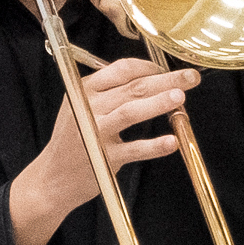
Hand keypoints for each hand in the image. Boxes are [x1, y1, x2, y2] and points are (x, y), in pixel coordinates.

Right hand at [7, 55, 198, 244]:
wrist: (53, 177)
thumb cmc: (74, 139)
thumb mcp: (82, 106)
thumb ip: (110, 91)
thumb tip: (154, 79)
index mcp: (85, 89)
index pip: (122, 69)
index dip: (150, 67)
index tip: (170, 70)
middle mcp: (89, 107)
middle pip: (133, 87)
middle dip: (166, 79)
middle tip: (191, 77)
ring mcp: (95, 132)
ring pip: (130, 111)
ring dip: (157, 103)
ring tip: (180, 98)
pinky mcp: (102, 157)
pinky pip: (132, 149)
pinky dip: (152, 146)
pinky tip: (171, 142)